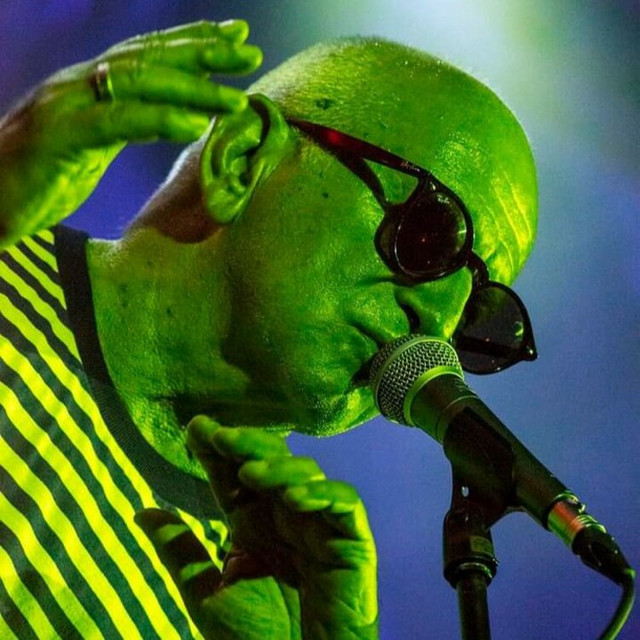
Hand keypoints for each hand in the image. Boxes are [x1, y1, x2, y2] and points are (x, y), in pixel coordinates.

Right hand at [0, 20, 260, 244]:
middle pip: (148, 59)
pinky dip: (156, 120)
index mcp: (89, 86)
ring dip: (190, 88)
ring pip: (137, 84)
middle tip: (247, 52)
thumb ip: (126, 124)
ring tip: (233, 97)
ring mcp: (66, 105)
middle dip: (201, 52)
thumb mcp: (92, 145)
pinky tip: (192, 124)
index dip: (192, 41)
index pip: (147, 55)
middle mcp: (79, 84)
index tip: (235, 37)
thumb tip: (173, 119)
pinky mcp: (59, 136)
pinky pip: (115, 123)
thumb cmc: (39, 176)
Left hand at [135, 417, 378, 639]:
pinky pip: (344, 504)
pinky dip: (324, 494)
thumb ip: (181, 549)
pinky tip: (296, 498)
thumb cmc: (255, 639)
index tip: (195, 428)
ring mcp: (318, 524)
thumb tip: (142, 511)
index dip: (218, 449)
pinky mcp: (351, 540)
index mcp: (252, 523)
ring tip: (251, 472)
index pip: (235, 474)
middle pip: (271, 462)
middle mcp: (284, 514)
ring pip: (306, 474)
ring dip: (280, 468)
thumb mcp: (207, 592)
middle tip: (221, 436)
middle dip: (247, 444)